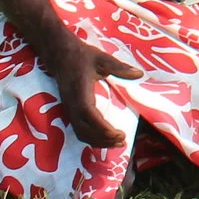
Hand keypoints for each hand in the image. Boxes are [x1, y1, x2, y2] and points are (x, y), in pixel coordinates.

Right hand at [42, 32, 143, 148]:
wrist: (59, 55)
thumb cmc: (82, 56)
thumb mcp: (102, 58)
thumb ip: (120, 67)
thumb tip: (139, 74)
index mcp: (80, 91)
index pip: (89, 114)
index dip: (102, 127)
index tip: (118, 134)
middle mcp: (72, 104)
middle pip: (85, 129)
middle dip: (103, 139)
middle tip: (123, 140)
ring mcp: (69, 109)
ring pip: (80, 132)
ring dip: (97, 141)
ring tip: (116, 142)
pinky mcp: (69, 111)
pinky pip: (78, 129)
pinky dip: (91, 137)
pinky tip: (104, 138)